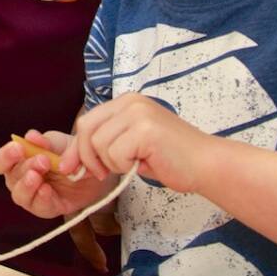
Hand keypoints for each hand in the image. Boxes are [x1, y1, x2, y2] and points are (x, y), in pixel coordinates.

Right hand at [0, 129, 112, 218]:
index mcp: (16, 161)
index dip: (4, 156)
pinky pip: (38, 207)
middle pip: (10, 177)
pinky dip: (41, 198)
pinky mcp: (46, 208)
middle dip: (25, 167)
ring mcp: (31, 196)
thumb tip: (30, 136)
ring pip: (19, 195)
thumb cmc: (67, 152)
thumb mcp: (58, 143)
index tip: (18, 148)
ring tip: (39, 177)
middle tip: (43, 160)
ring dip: (28, 185)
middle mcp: (19, 179)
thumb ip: (45, 142)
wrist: (94, 170)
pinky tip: (47, 190)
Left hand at [62, 94, 216, 193]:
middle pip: (86, 130)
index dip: (76, 147)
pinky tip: (144, 164)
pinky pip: (115, 154)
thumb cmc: (170, 158)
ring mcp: (138, 113)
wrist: (206, 164)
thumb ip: (104, 145)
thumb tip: (70, 161)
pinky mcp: (145, 129)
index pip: (87, 121)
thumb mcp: (131, 145)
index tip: (71, 167)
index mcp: (126, 102)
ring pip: (99, 145)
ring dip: (112, 164)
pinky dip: (125, 167)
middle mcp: (130, 102)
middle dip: (87, 157)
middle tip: (102, 173)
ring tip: (134, 164)